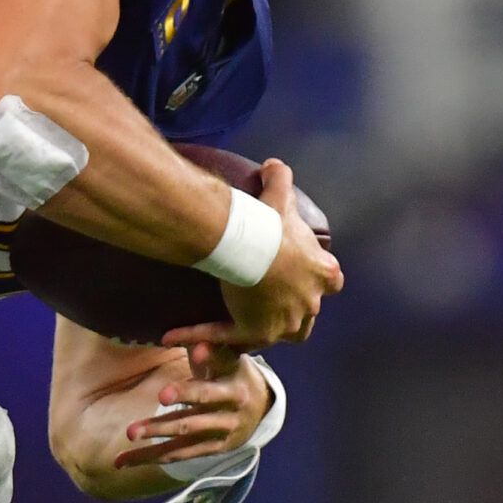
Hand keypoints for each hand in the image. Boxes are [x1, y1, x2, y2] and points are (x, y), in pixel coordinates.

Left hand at [115, 343, 272, 469]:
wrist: (261, 409)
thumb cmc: (233, 374)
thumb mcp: (229, 359)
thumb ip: (212, 350)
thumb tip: (197, 342)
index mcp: (234, 383)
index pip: (222, 367)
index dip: (210, 358)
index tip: (196, 350)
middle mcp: (230, 411)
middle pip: (203, 404)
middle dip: (182, 399)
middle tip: (160, 395)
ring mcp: (219, 433)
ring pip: (184, 434)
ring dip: (156, 433)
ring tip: (130, 432)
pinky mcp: (209, 449)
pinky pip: (176, 454)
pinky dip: (149, 457)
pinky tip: (124, 460)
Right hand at [164, 159, 341, 350]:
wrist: (251, 245)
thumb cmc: (270, 223)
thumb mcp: (278, 196)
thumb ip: (280, 179)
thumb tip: (273, 163)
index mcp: (324, 273)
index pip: (330, 283)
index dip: (316, 281)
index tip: (301, 275)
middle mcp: (310, 303)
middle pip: (305, 315)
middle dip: (290, 311)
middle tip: (265, 300)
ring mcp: (285, 323)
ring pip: (276, 335)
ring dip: (258, 332)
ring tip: (233, 324)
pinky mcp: (256, 332)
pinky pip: (227, 338)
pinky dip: (202, 337)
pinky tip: (172, 335)